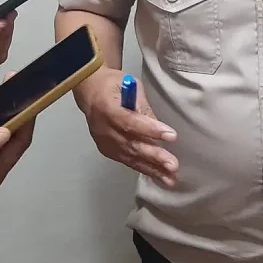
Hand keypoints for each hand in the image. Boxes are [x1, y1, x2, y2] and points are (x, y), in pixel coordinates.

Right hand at [74, 68, 178, 186]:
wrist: (90, 91)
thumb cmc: (113, 85)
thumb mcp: (130, 86)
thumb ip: (143, 107)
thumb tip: (159, 127)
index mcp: (107, 108)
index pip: (130, 121)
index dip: (150, 130)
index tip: (171, 136)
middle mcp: (103, 128)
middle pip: (130, 144)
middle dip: (154, 156)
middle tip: (173, 165)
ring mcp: (103, 142)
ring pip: (129, 157)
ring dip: (151, 169)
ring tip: (170, 178)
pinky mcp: (106, 150)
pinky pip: (126, 160)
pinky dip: (143, 168)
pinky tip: (158, 176)